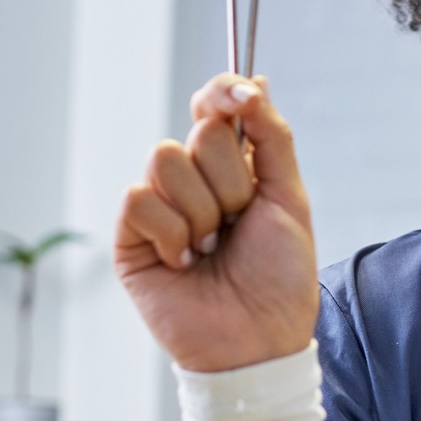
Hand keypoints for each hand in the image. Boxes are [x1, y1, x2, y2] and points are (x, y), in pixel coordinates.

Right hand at [114, 74, 318, 372]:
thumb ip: (273, 138)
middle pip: (198, 132)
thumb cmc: (280, 276)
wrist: (259, 338)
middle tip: (241, 223)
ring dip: (203, 211)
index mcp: (233, 167)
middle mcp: (193, 180)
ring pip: (166, 159)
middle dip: (231, 180)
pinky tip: (185, 262)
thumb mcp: (290, 198)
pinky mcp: (130, 237)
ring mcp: (159, 206)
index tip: (242, 99)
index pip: (214, 106)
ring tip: (214, 248)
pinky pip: (139, 199)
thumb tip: (256, 82)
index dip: (222, 94)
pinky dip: (172, 232)